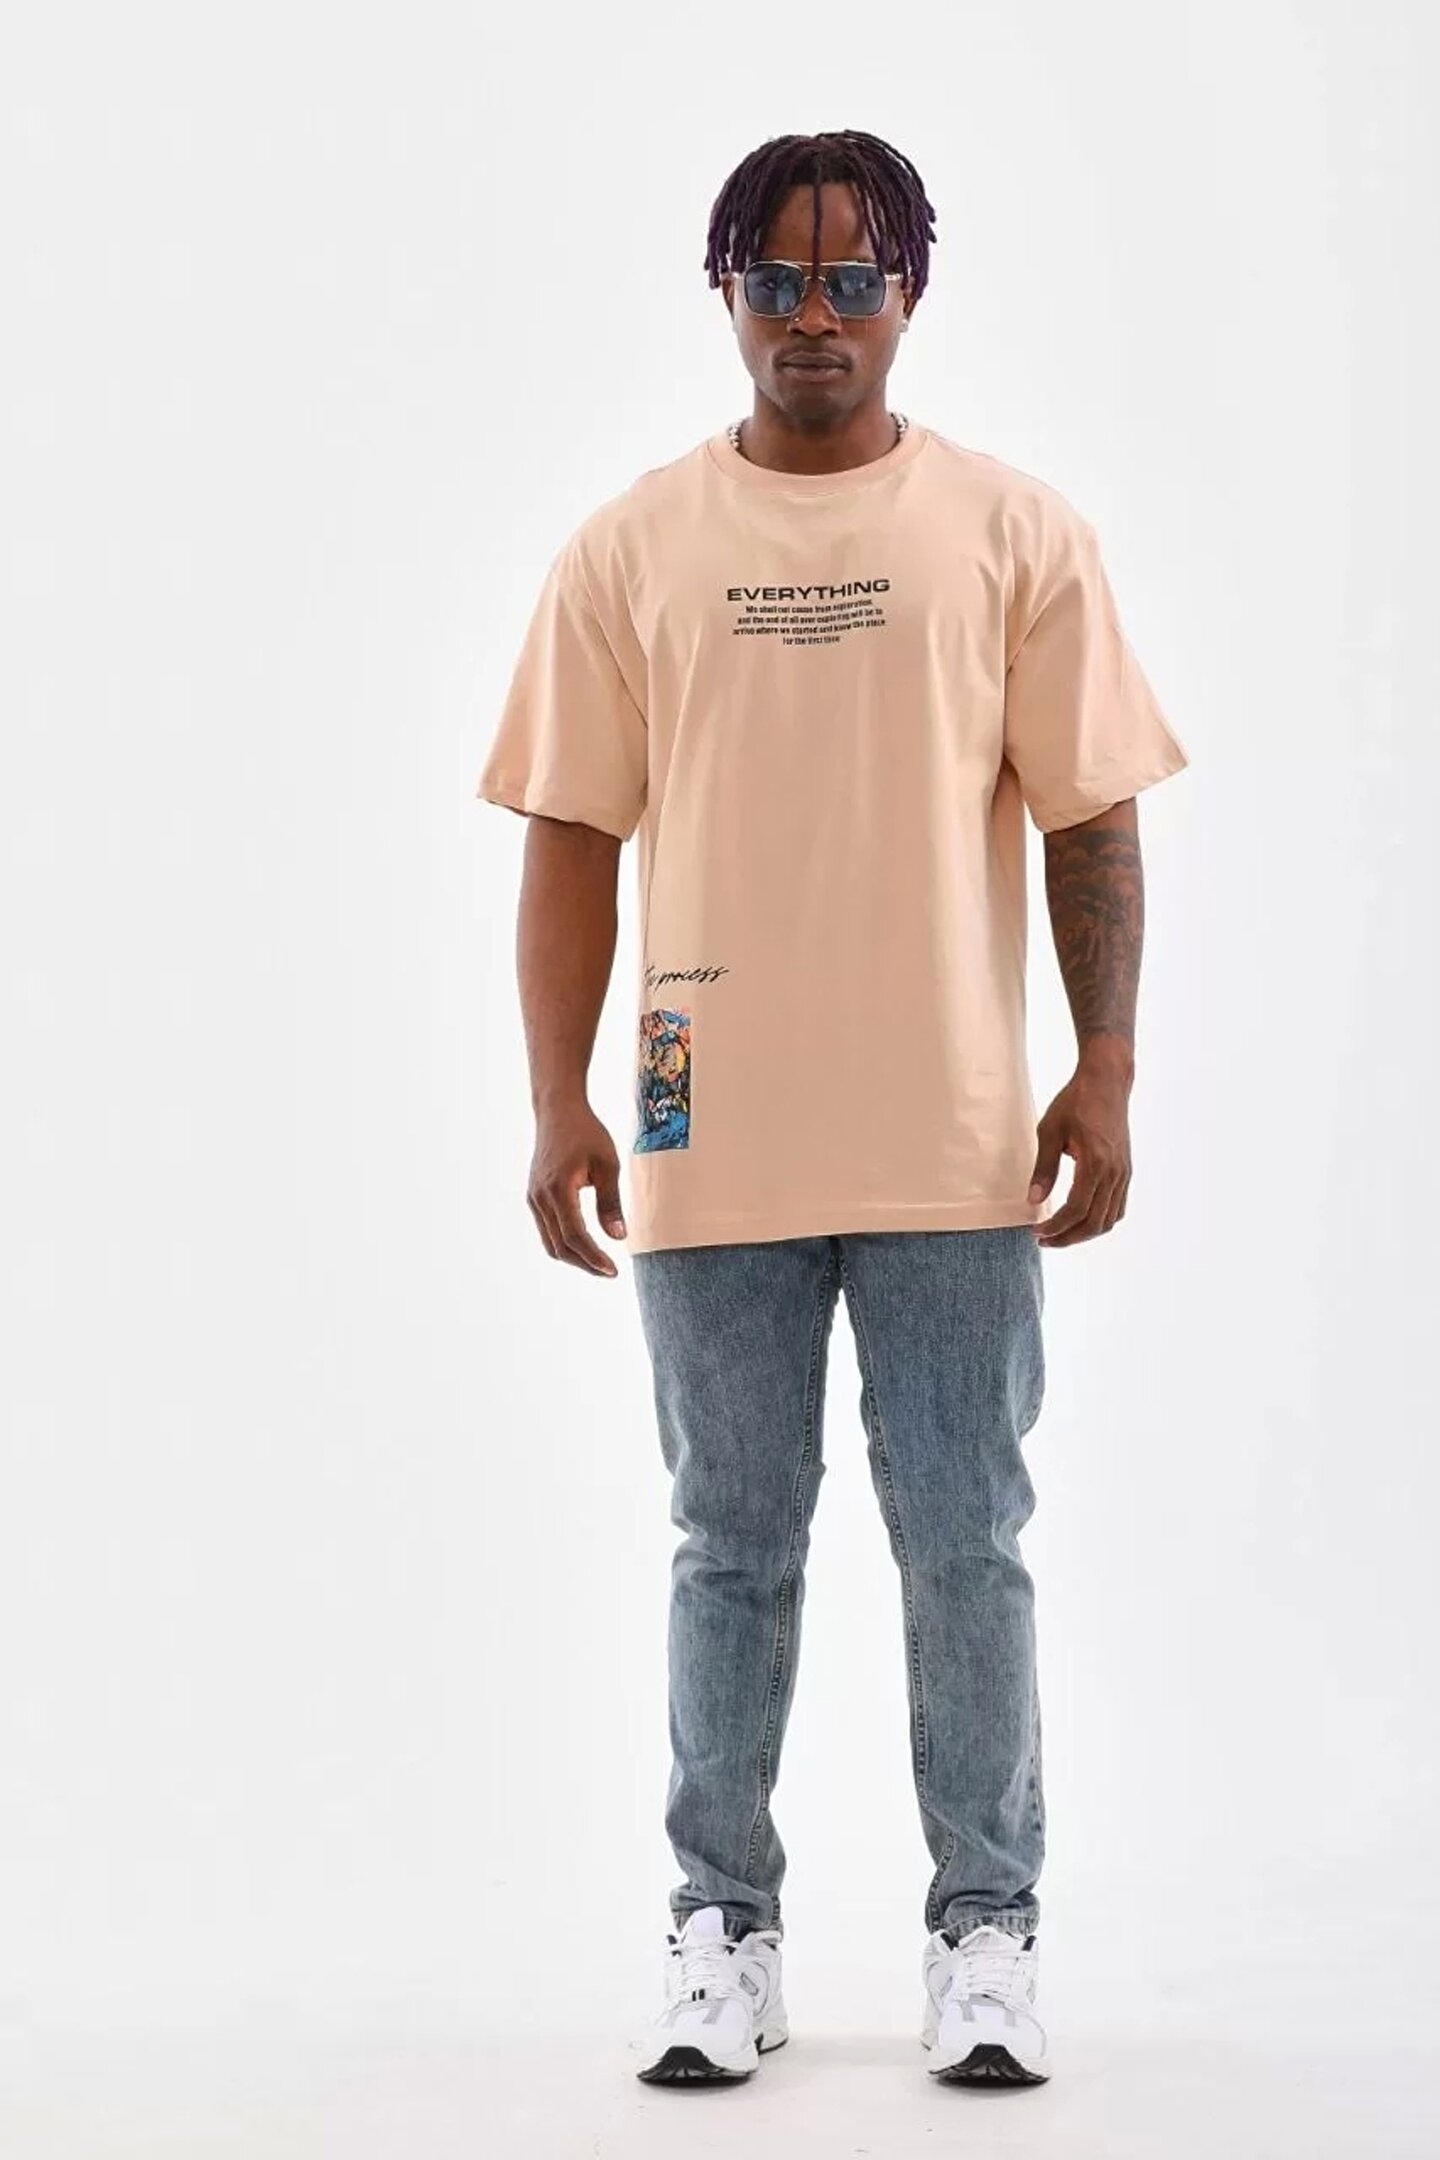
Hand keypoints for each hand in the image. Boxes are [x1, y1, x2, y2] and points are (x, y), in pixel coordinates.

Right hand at [527, 1101, 627, 1276]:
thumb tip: (618, 1237)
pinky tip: (583, 1244)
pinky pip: (546, 1230)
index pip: (574, 1236)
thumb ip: (610, 1203)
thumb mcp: (607, 1165)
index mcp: (558, 1189)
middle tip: (609, 1271)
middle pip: (560, 1246)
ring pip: (550, 1242)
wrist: (558, 1111)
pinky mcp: (534, 1196)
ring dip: (574, 1257)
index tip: (612, 1270)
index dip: (593, 1257)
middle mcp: (540, 1198)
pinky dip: (563, 1243)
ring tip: (598, 1262)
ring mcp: (533, 1198)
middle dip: (585, 1264)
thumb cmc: (586, 1133)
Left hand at [1027, 1050, 1132, 1247]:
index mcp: (1096, 1163)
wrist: (1106, 1082)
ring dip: (1084, 1232)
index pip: (1076, 1210)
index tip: (1035, 1231)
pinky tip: (1080, 1219)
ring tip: (1060, 1234)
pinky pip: (1117, 1207)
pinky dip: (1100, 1220)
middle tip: (1043, 1240)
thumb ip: (1043, 1168)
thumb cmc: (1075, 1102)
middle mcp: (1115, 1173)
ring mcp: (1124, 1173)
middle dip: (1068, 1237)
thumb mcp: (1049, 1131)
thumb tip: (1033, 1200)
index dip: (1055, 1227)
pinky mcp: (1126, 1171)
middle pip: (1095, 1222)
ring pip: (1109, 1219)